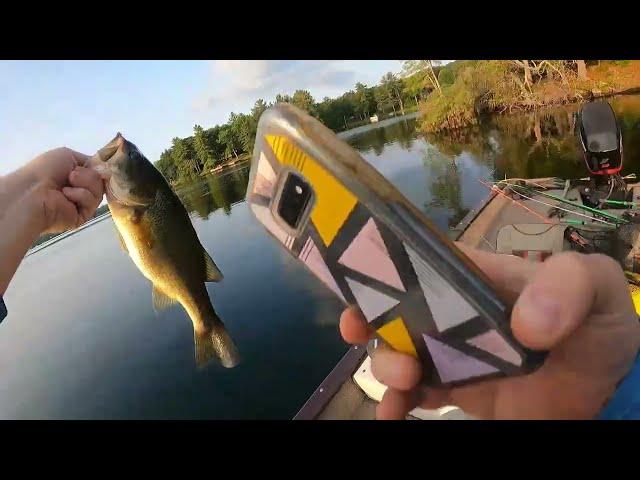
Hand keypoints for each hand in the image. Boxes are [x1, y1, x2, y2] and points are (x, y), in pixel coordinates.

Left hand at [24, 147, 104, 233]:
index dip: (100, 168)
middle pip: (100, 181)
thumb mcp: (67, 155)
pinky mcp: (83, 216)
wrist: (33, 192)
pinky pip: (92, 203)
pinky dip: (80, 196)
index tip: (101, 165)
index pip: (97, 171)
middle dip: (89, 176)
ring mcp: (81, 204)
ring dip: (85, 184)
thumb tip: (105, 170)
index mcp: (74, 175)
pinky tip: (66, 196)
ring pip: (99, 191)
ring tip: (67, 185)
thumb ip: (89, 161)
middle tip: (72, 176)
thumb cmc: (45, 170)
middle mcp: (79, 189)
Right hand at [340, 245, 639, 418]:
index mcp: (476, 277)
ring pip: (397, 349)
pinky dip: (393, 402)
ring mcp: (450, 352)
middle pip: (396, 305)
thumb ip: (570, 284)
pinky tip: (393, 411)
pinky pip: (410, 393)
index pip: (422, 261)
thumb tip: (522, 326)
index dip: (384, 266)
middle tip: (358, 329)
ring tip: (402, 379)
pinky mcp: (452, 389)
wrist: (605, 397)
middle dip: (369, 314)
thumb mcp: (599, 289)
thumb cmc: (597, 331)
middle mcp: (454, 311)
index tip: (361, 283)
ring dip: (384, 361)